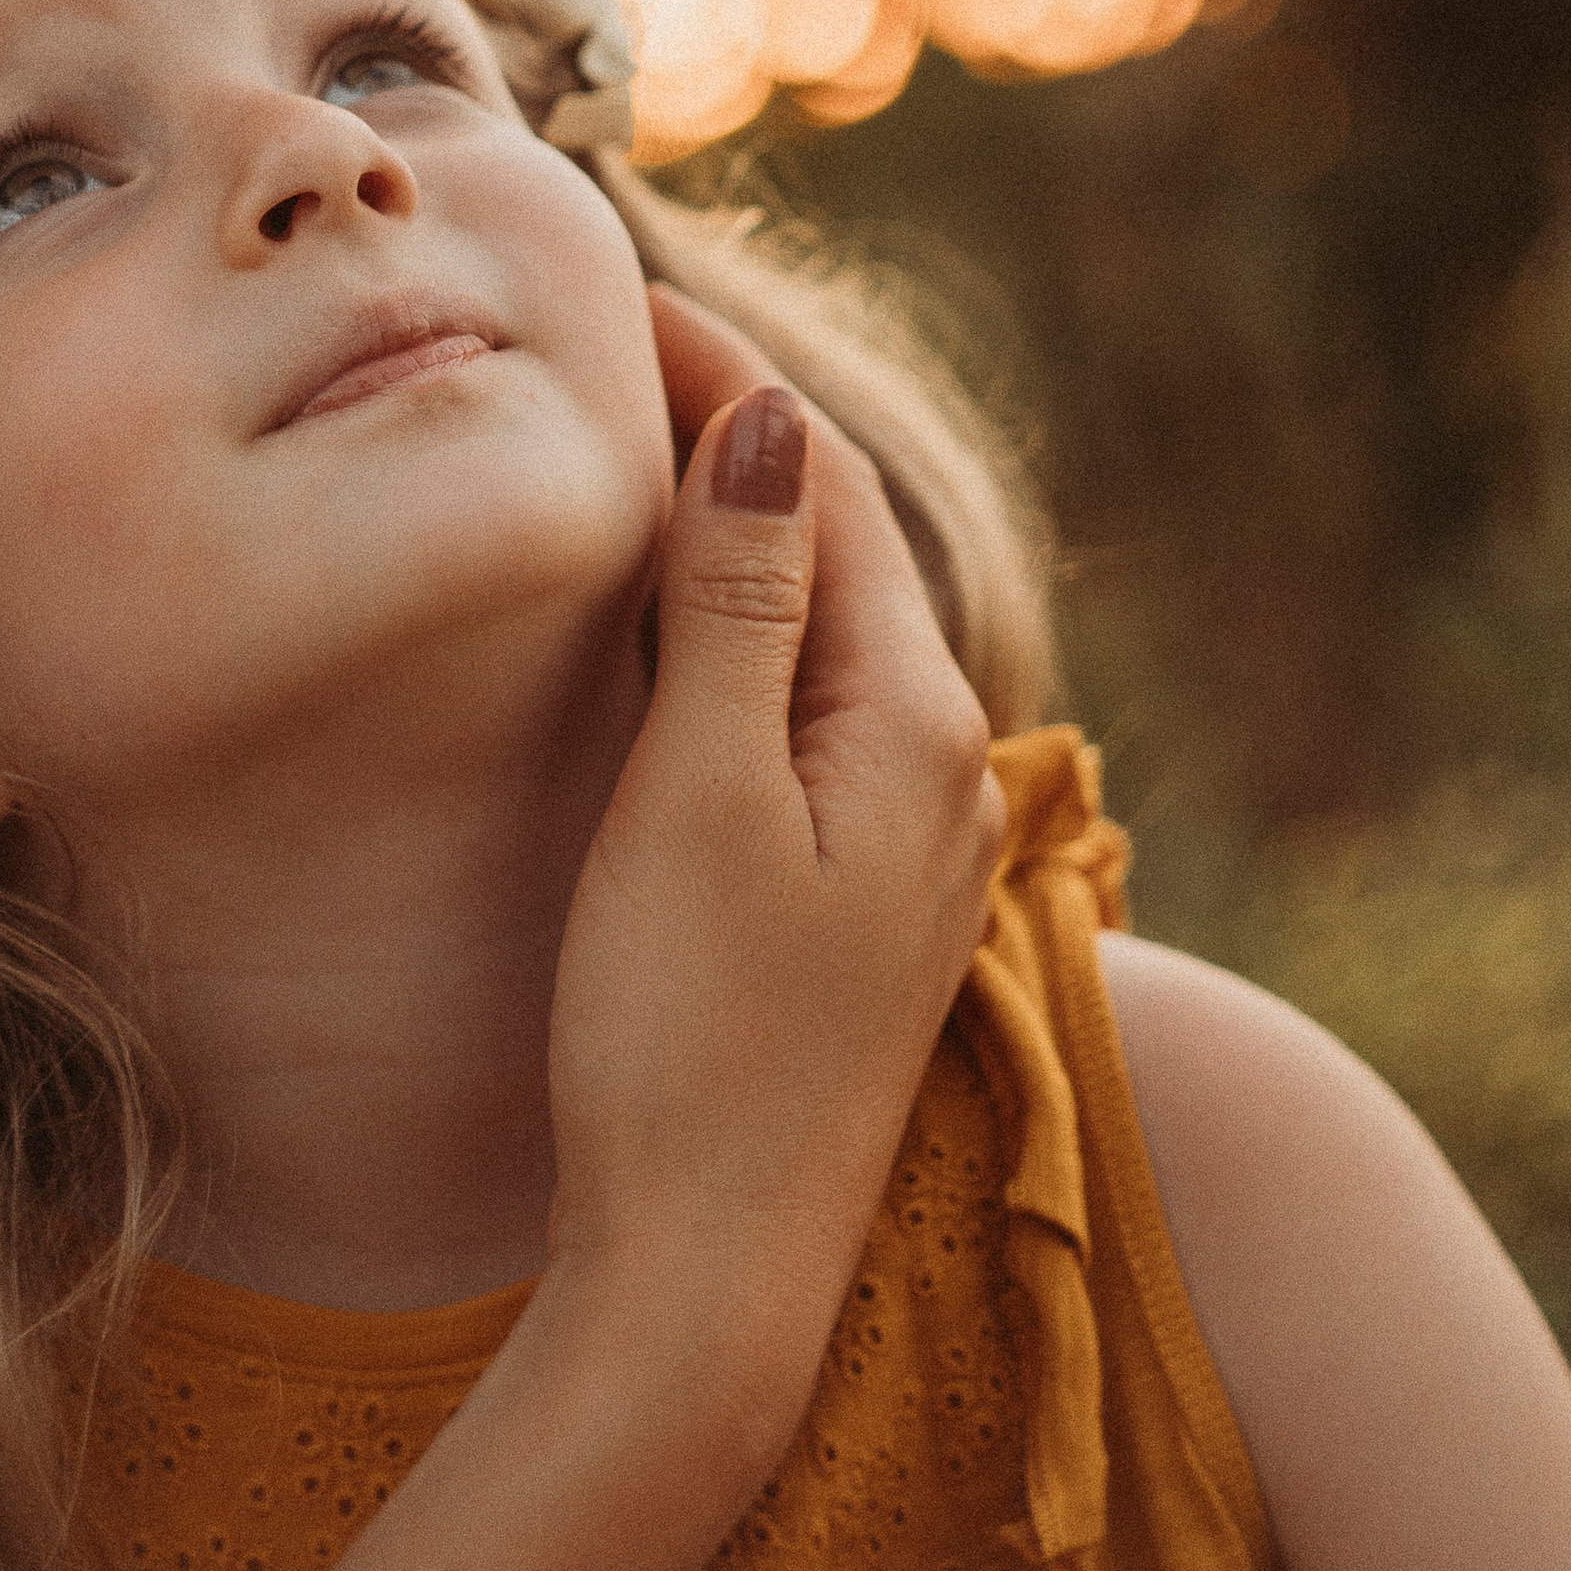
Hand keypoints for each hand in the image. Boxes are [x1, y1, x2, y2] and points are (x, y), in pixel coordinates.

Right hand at [539, 288, 1004, 1479]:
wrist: (712, 1280)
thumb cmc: (681, 1040)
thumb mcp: (696, 796)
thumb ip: (736, 605)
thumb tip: (772, 420)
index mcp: (912, 722)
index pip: (817, 492)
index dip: (722, 384)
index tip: (627, 290)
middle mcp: (943, 770)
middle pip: (838, 548)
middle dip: (741, 438)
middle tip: (628, 338)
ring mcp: (911, 842)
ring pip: (829, 630)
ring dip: (746, 533)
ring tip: (646, 445)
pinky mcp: (863, 901)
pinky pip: (815, 709)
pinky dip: (749, 632)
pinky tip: (690, 628)